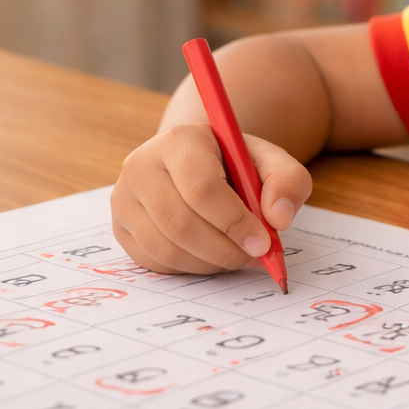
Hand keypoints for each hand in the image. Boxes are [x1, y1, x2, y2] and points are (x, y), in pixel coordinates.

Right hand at [110, 124, 312, 274]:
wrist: (197, 164)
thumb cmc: (235, 165)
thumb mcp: (270, 161)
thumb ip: (287, 181)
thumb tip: (278, 218)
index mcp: (178, 141)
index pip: (201, 188)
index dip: (234, 222)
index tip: (263, 243)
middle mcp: (141, 166)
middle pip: (181, 224)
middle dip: (225, 250)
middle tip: (254, 257)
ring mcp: (125, 199)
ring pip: (167, 249)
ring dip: (210, 263)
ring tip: (236, 255)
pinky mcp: (121, 228)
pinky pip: (156, 263)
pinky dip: (189, 268)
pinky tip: (211, 255)